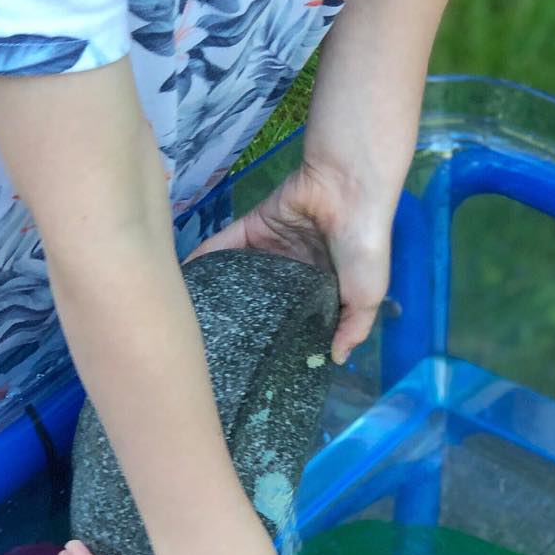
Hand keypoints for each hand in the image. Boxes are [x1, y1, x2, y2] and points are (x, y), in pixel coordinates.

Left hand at [188, 158, 389, 363]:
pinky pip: (225, 245)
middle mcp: (294, 269)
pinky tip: (186, 280)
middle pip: (264, 296)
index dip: (281, 336)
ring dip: (220, 290)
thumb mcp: (368, 295)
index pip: (297, 316)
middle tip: (219, 344)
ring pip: (240, 273)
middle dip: (245, 316)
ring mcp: (271, 248)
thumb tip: (336, 360)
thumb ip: (353, 329)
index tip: (259, 362)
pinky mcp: (254, 227)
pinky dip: (206, 259)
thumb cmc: (362, 249)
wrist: (350, 192)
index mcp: (323, 288)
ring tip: (196, 317)